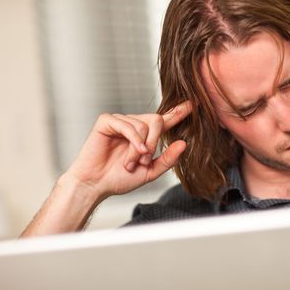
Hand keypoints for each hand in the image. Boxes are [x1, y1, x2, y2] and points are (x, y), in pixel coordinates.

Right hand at [64, 101, 192, 200]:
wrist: (96, 185)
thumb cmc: (119, 178)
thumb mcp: (151, 172)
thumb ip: (168, 159)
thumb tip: (183, 144)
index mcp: (146, 135)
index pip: (166, 119)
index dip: (179, 111)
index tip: (193, 104)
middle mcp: (135, 125)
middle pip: (157, 119)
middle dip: (155, 142)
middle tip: (145, 160)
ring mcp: (120, 121)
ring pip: (143, 125)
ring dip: (140, 148)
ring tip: (130, 163)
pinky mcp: (106, 121)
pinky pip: (127, 125)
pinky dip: (133, 140)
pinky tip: (132, 153)